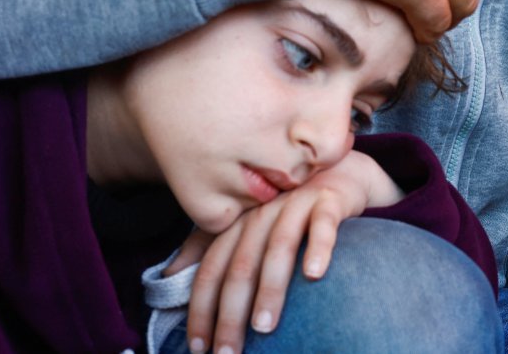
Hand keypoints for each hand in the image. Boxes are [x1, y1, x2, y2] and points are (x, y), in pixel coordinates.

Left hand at [166, 151, 402, 353]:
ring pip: (278, 249)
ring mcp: (296, 204)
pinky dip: (318, 248)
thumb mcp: (247, 224)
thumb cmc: (289, 206)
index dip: (202, 308)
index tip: (198, 347)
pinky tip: (314, 274)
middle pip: (241, 265)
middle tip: (228, 352)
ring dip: (269, 289)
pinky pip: (323, 224)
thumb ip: (208, 246)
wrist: (339, 171)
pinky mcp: (329, 200)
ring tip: (264, 327)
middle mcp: (263, 212)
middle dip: (231, 313)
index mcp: (240, 223)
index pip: (213, 268)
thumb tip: (168, 276)